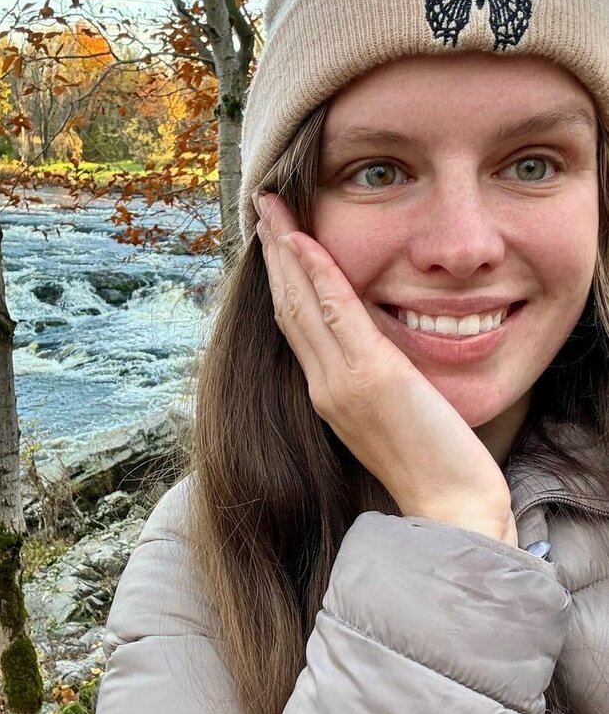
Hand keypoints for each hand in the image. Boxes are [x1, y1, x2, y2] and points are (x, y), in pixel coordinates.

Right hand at [254, 193, 516, 546]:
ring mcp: (341, 381)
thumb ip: (378, 377)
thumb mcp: (397, 413)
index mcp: (329, 394)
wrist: (448, 506)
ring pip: (301, 303)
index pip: (297, 325)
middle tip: (264, 208)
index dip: (283, 279)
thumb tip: (380, 340)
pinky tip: (304, 241)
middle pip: (287, 307)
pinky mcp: (369, 376)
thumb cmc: (433, 465)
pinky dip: (316, 274)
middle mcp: (324, 385)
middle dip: (274, 253)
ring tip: (273, 209)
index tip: (277, 240)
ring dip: (285, 250)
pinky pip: (334, 313)